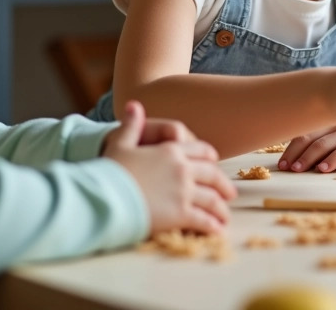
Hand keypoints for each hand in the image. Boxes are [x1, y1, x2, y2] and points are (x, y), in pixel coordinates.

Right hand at [103, 100, 235, 235]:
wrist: (105, 196)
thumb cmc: (110, 170)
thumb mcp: (120, 143)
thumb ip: (131, 125)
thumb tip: (133, 104)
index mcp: (171, 150)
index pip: (200, 151)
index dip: (209, 158)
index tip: (214, 163)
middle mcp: (183, 169)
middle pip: (212, 175)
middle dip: (223, 186)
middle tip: (230, 194)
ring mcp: (184, 191)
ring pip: (211, 199)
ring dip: (221, 209)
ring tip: (225, 218)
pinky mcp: (180, 213)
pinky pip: (203, 220)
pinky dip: (213, 226)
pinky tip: (218, 231)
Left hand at [277, 124, 335, 172]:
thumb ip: (321, 138)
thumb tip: (294, 157)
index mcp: (327, 120)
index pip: (304, 132)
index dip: (291, 148)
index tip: (281, 163)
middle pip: (311, 138)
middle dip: (296, 154)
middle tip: (286, 168)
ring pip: (325, 144)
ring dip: (309, 157)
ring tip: (298, 169)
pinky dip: (332, 160)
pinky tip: (323, 169)